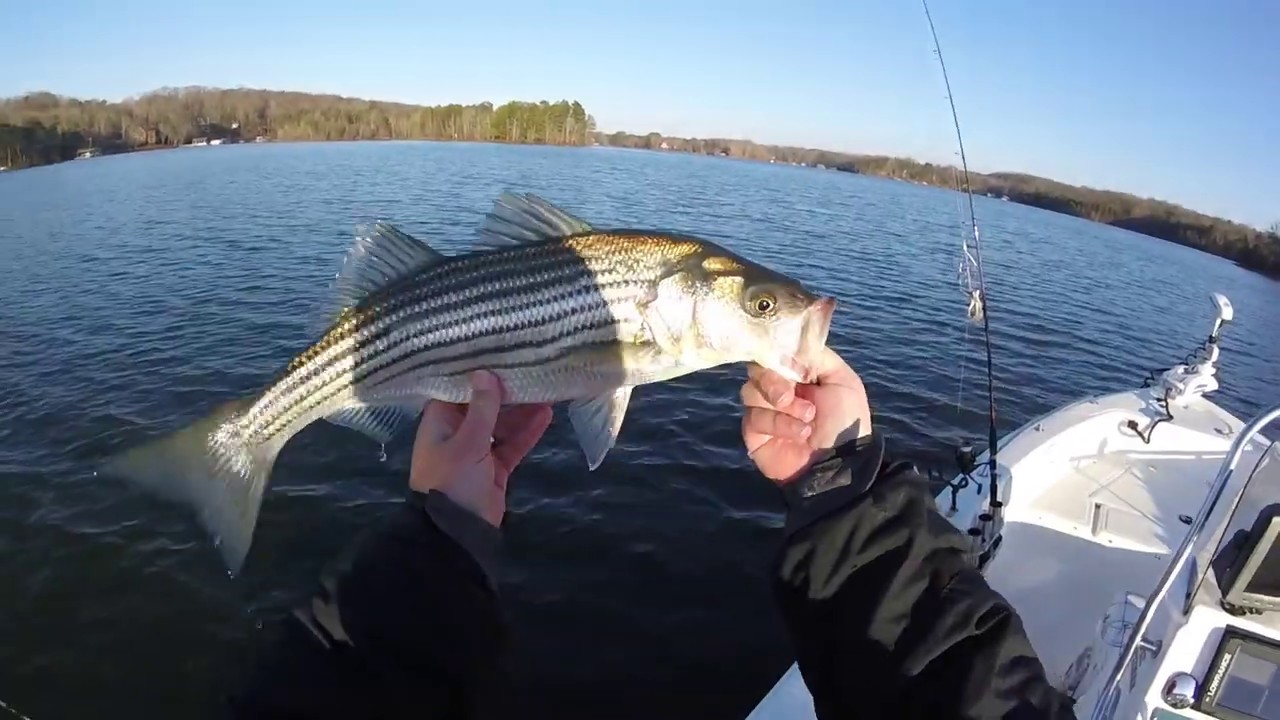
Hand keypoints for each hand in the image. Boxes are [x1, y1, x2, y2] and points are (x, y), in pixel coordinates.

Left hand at [410, 371, 552, 525]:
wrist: (456, 534)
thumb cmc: (452, 481)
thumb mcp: (467, 442)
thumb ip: (481, 408)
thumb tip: (485, 373)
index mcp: (439, 423)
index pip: (456, 390)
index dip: (476, 373)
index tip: (497, 351)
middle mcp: (456, 433)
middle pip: (483, 406)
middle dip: (505, 391)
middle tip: (529, 367)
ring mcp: (477, 452)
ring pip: (501, 425)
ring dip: (521, 411)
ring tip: (545, 388)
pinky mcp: (494, 468)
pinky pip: (512, 445)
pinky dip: (527, 433)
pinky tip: (546, 415)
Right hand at [740, 346, 871, 483]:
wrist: (840, 462)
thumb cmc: (846, 421)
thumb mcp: (842, 381)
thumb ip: (816, 357)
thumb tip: (787, 347)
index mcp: (797, 372)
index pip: (773, 351)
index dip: (776, 353)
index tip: (789, 364)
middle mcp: (776, 387)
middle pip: (756, 369)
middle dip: (774, 381)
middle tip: (791, 396)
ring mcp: (763, 409)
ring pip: (750, 392)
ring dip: (781, 406)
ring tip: (806, 420)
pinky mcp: (753, 432)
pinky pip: (753, 418)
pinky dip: (778, 424)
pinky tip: (799, 434)